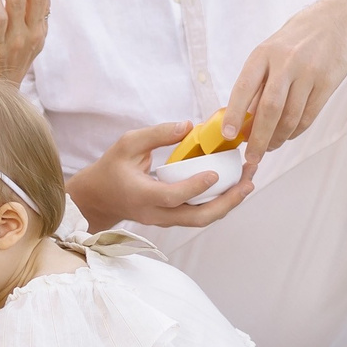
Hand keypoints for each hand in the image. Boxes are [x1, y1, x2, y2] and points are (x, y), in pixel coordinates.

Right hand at [65, 121, 256, 231]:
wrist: (99, 199)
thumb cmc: (111, 169)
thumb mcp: (127, 144)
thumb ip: (156, 134)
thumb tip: (188, 126)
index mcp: (142, 196)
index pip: (172, 197)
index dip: (195, 187)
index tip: (215, 173)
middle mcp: (155, 214)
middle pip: (196, 219)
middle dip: (227, 203)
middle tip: (247, 183)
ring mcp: (164, 220)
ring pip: (201, 220)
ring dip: (227, 204)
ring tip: (247, 183)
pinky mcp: (172, 219)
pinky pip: (198, 216)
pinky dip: (218, 203)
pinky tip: (233, 186)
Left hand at [224, 0, 346, 179]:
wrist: (335, 22)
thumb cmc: (295, 41)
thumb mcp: (270, 52)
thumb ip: (258, 82)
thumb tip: (241, 119)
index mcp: (263, 54)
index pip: (244, 87)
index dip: (234, 113)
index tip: (228, 134)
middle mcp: (285, 62)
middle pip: (269, 109)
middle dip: (258, 138)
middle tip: (251, 157)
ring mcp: (308, 72)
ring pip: (290, 117)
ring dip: (278, 138)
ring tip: (270, 147)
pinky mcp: (327, 82)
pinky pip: (308, 116)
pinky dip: (296, 131)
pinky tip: (288, 135)